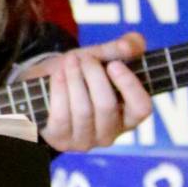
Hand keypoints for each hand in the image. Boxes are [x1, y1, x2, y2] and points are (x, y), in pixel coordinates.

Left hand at [22, 32, 152, 151]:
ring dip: (74, 79)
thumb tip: (130, 45)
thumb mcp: (100, 56)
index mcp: (128, 116)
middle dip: (94, 75)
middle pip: (106, 106)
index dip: (129, 86)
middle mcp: (109, 134)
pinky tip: (57, 74)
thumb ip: (120, 47)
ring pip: (83, 110)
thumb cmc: (79, 72)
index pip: (142, 108)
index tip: (114, 64)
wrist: (45, 84)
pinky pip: (61, 116)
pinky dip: (59, 89)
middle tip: (85, 58)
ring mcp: (84, 141)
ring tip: (69, 60)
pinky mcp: (60, 140)